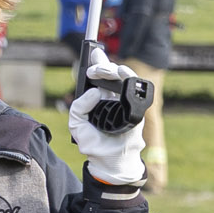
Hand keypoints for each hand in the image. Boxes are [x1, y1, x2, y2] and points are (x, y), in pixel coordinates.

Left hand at [71, 49, 149, 186]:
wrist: (112, 160)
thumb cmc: (94, 143)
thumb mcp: (77, 125)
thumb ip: (78, 107)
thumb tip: (94, 91)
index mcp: (97, 100)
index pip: (98, 77)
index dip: (97, 63)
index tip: (93, 52)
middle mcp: (112, 97)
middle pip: (109, 74)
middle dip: (102, 67)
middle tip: (95, 68)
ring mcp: (125, 101)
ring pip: (123, 78)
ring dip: (115, 70)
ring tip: (107, 70)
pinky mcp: (136, 106)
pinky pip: (136, 88)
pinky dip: (130, 79)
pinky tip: (122, 74)